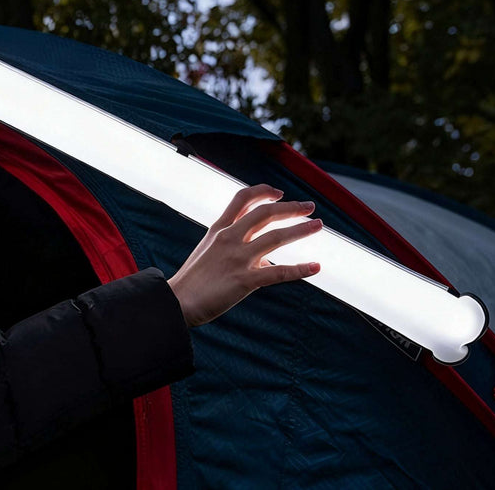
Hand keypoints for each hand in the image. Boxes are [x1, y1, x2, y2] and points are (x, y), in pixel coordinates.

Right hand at [167, 184, 322, 327]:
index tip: (279, 193)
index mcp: (218, 229)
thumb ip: (232, 246)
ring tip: (318, 225)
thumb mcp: (207, 252)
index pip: (242, 199)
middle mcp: (229, 238)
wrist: (177, 302)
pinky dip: (300, 269)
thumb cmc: (191, 281)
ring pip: (276, 237)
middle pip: (265, 213)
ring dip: (301, 229)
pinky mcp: (244, 280)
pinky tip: (315, 267)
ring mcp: (237, 258)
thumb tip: (262, 256)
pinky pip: (278, 272)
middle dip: (291, 207)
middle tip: (309, 207)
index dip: (263, 192)